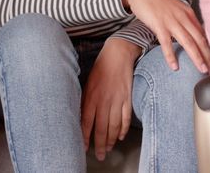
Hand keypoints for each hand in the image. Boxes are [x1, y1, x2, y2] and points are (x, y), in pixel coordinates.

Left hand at [81, 38, 137, 160]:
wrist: (118, 54)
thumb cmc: (100, 68)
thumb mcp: (87, 83)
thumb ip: (85, 100)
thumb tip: (82, 118)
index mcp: (91, 96)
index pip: (87, 122)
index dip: (85, 137)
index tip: (84, 148)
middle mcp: (104, 100)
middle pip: (101, 127)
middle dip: (100, 144)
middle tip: (100, 155)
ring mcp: (117, 100)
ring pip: (114, 125)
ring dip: (111, 139)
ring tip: (109, 148)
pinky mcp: (127, 98)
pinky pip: (125, 117)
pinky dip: (123, 129)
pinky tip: (120, 136)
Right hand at [121, 0, 209, 73]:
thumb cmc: (157, 1)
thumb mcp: (176, 9)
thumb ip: (184, 20)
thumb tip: (192, 34)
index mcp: (189, 14)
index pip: (203, 35)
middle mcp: (183, 17)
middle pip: (199, 40)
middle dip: (208, 57)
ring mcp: (172, 21)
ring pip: (188, 42)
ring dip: (197, 57)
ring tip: (203, 70)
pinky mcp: (159, 25)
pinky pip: (166, 43)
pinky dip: (171, 56)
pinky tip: (175, 67)